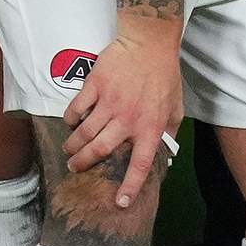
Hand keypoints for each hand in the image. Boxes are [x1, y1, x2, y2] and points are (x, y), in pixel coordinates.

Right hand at [60, 25, 185, 206]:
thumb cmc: (164, 76)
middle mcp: (127, 119)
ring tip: (69, 150)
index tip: (120, 202)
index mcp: (150, 127)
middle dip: (83, 163)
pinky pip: (76, 109)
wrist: (148, 43)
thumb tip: (164, 152)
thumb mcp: (176, 107)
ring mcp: (108, 103)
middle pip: (99, 150)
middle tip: (74, 168)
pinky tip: (70, 122)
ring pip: (84, 132)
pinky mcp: (93, 87)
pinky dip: (70, 119)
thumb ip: (169, 131)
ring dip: (73, 145)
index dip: (129, 185)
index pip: (140, 164)